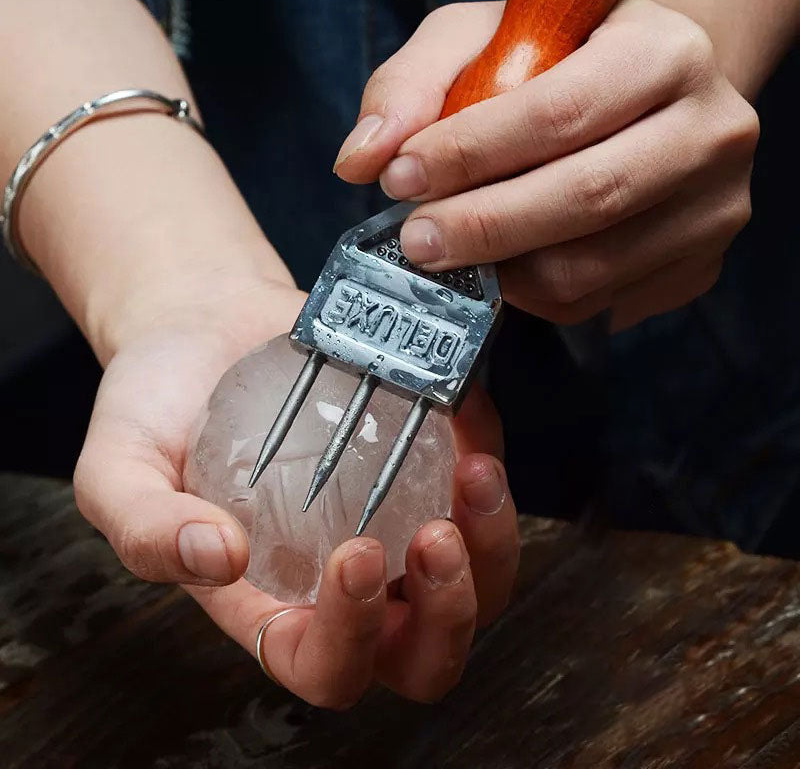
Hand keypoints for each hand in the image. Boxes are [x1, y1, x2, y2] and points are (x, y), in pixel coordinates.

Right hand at [73, 277, 518, 706]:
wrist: (205, 326)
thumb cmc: (158, 405)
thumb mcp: (119, 470)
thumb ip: (146, 529)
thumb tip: (215, 558)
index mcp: (272, 598)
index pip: (326, 664)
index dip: (352, 638)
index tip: (351, 556)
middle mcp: (344, 573)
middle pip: (425, 646)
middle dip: (449, 613)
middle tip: (432, 538)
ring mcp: (394, 518)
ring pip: (478, 577)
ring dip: (492, 543)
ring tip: (473, 475)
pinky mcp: (424, 461)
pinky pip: (480, 484)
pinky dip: (489, 455)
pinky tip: (468, 414)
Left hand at [334, 0, 759, 330]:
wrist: (648, 100)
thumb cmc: (559, 66)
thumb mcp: (480, 43)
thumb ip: (413, 88)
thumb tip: (361, 159)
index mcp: (662, 53)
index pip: (559, 114)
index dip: (471, 155)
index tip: (400, 179)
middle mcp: (710, 131)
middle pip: (585, 200)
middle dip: (482, 229)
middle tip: (416, 242)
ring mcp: (714, 210)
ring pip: (588, 270)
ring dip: (503, 273)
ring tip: (458, 251)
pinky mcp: (699, 267)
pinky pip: (598, 305)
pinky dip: (536, 296)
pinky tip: (512, 264)